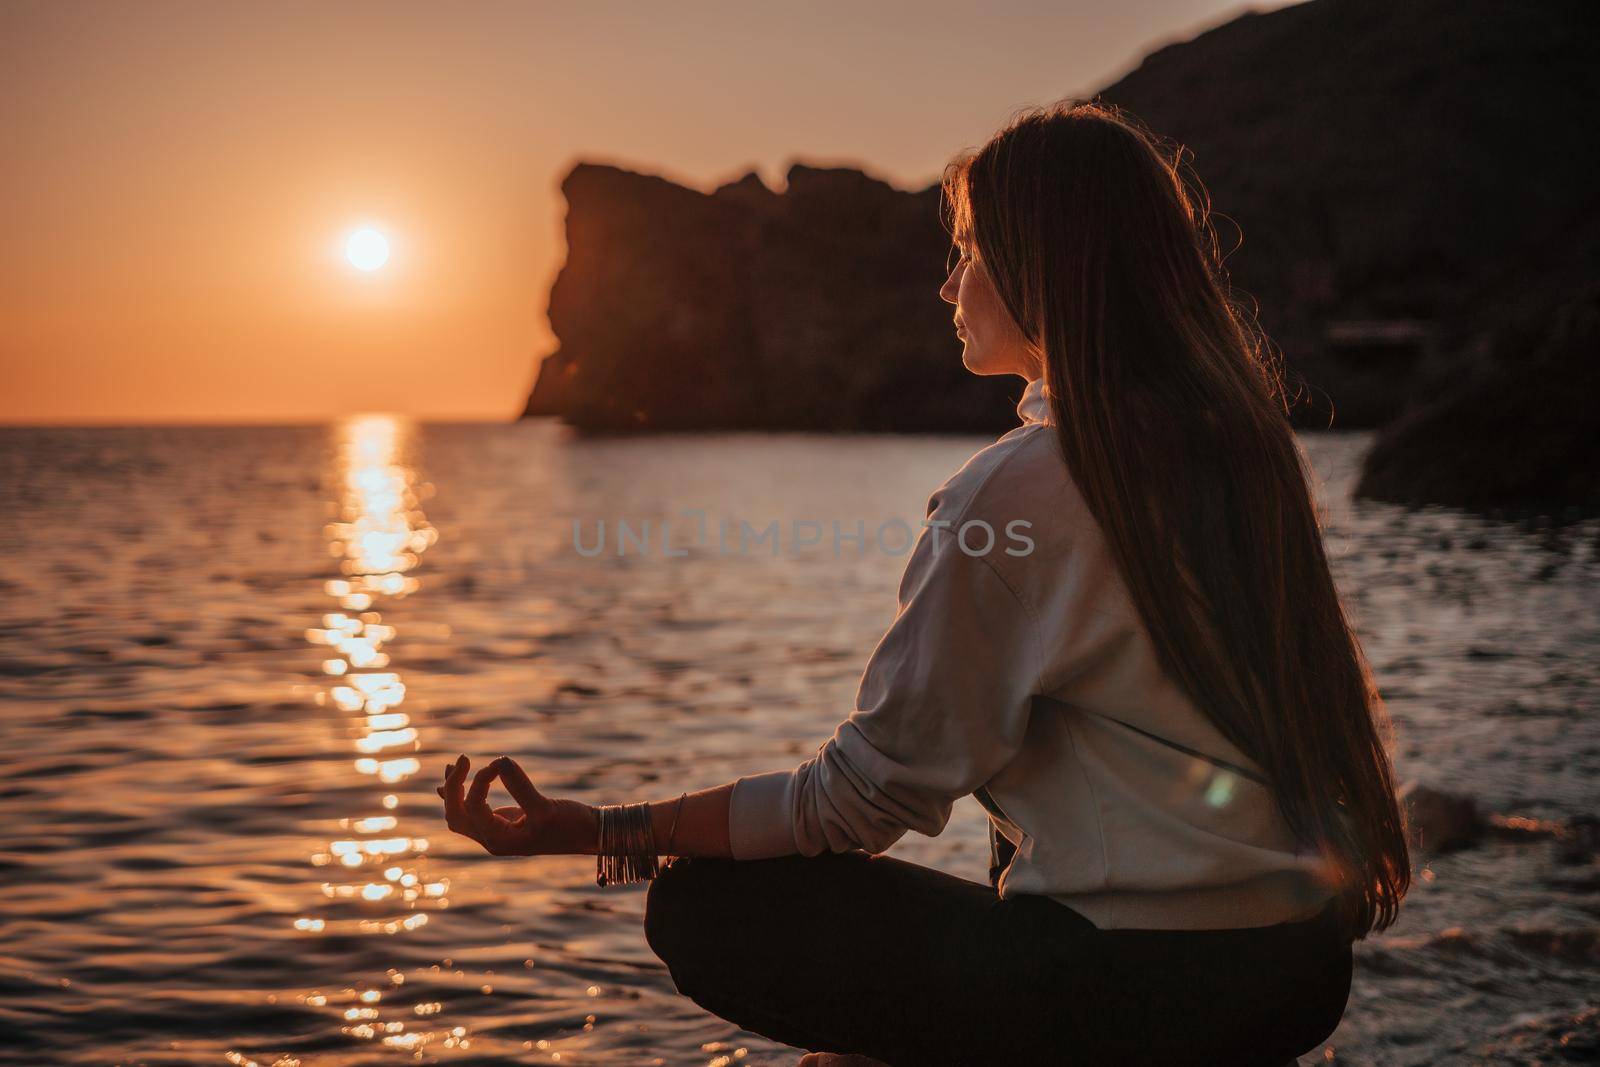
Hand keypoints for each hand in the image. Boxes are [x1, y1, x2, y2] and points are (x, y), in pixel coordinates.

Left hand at [436, 753, 595, 855]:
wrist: (589, 834)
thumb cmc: (571, 825)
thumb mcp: (546, 807)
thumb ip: (521, 786)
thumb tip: (499, 761)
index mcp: (499, 841)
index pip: (474, 808)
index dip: (479, 781)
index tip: (498, 764)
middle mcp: (492, 840)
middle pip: (456, 815)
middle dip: (453, 787)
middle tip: (463, 759)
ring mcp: (496, 833)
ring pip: (460, 815)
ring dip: (453, 791)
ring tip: (453, 766)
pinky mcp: (503, 823)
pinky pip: (472, 812)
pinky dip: (460, 796)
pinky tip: (448, 782)